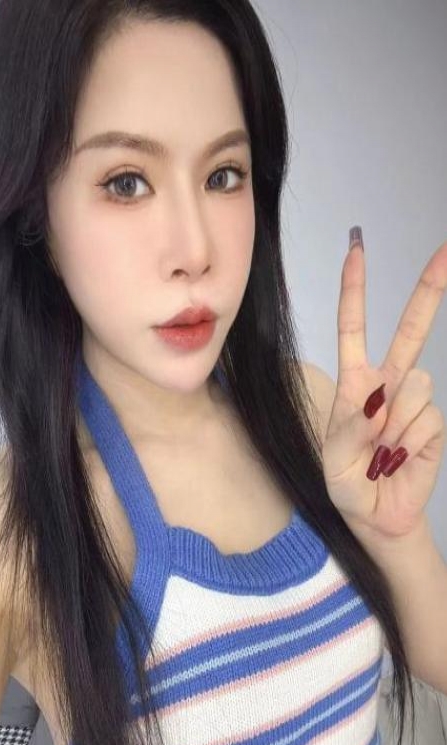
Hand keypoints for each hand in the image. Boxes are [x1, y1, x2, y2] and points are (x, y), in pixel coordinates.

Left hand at [322, 232, 446, 538]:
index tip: (358, 249)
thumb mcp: (334, 461)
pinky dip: (409, 443)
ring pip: (415, 385)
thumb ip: (350, 428)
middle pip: (410, 330)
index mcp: (355, 383)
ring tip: (382, 452)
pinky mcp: (434, 423)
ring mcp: (414, 402)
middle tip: (446, 252)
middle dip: (428, 291)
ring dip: (395, 424)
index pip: (353, 327)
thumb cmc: (349, 484)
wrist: (378, 516)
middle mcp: (388, 384)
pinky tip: (400, 458)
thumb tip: (379, 397)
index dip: (355, 289)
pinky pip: (427, 419)